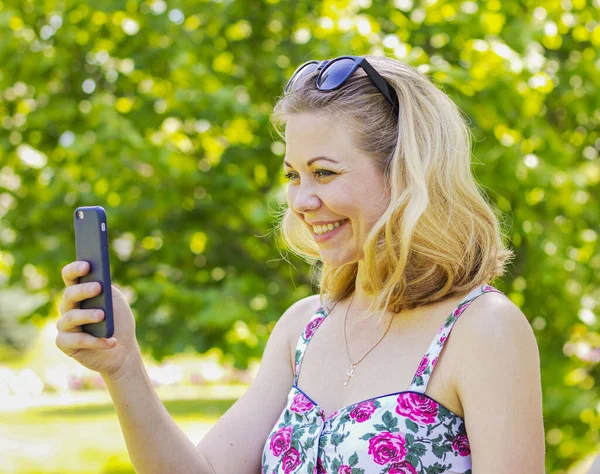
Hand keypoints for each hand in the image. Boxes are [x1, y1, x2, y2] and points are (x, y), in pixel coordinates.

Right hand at [56, 261, 140, 379]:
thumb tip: (99, 281)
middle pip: (69, 295)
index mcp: (80, 293)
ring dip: (87, 315)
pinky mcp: (65, 344)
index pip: (70, 276)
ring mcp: (65, 326)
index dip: (75, 269)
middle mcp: (69, 307)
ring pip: (71, 317)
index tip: (87, 265)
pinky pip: (76, 340)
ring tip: (103, 315)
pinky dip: (95, 341)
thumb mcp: (116, 302)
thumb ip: (107, 290)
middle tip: (98, 287)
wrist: (123, 349)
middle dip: (83, 290)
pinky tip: (111, 340)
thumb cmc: (118, 321)